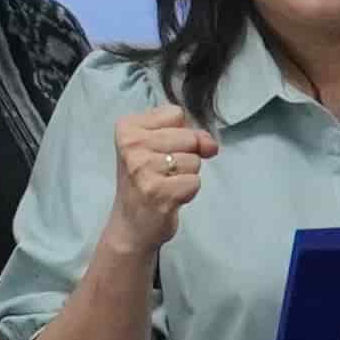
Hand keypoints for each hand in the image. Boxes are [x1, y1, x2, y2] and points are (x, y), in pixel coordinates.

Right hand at [102, 106, 216, 256]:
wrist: (131, 225)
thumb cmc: (146, 181)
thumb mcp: (159, 147)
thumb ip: (189, 135)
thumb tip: (211, 145)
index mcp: (127, 128)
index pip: (176, 114)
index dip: (178, 133)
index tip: (160, 150)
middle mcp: (131, 146)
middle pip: (188, 136)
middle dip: (185, 155)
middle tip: (163, 172)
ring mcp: (143, 169)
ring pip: (194, 160)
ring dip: (186, 175)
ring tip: (165, 184)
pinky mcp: (158, 192)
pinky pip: (195, 182)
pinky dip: (188, 192)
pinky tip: (169, 197)